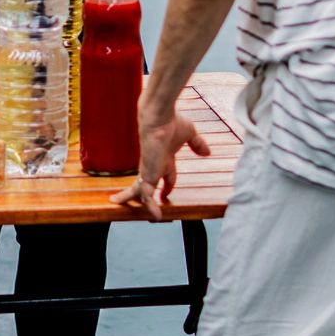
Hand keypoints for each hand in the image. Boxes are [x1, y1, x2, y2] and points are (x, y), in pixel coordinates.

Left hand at [110, 104, 210, 219]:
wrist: (159, 119)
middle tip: (144, 206)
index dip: (167, 186)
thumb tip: (208, 153)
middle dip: (146, 196)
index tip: (166, 194)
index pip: (165, 175)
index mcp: (164, 157)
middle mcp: (155, 165)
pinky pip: (147, 195)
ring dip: (133, 200)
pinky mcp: (148, 174)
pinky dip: (151, 206)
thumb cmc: (172, 122)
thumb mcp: (189, 134)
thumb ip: (197, 145)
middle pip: (147, 184)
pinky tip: (156, 216)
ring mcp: (150, 171)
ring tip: (127, 207)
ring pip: (140, 191)